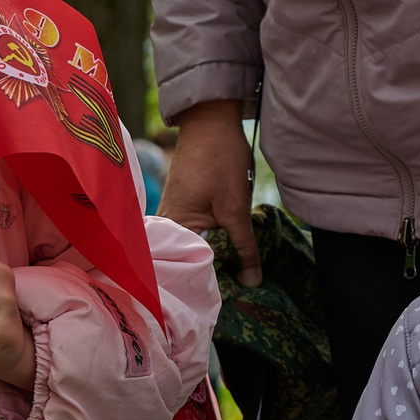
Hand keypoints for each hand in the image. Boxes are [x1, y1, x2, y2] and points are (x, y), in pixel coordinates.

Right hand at [161, 98, 260, 286]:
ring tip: (237, 273)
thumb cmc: (220, 160)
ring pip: (195, 246)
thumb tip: (253, 282)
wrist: (212, 120)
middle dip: (214, 273)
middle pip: (190, 260)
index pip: (189, 268)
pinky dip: (213, 240)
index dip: (212, 284)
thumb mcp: (236, 207)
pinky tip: (229, 247)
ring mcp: (173, 213)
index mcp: (173, 226)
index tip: (233, 299)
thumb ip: (244, 246)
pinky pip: (196, 232)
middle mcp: (167, 223)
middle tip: (239, 289)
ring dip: (215, 256)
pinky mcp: (183, 204)